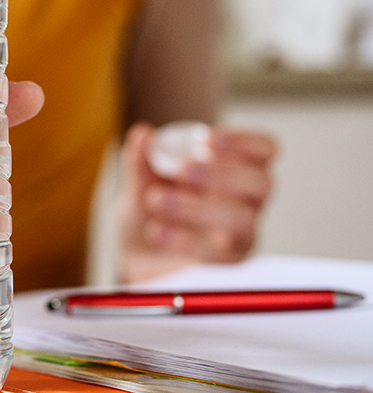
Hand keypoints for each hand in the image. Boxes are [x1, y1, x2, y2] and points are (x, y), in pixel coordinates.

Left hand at [119, 122, 277, 282]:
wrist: (138, 258)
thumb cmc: (152, 213)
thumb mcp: (141, 183)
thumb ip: (142, 160)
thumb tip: (143, 134)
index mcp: (235, 173)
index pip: (263, 151)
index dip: (242, 141)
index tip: (205, 138)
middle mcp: (247, 205)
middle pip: (261, 183)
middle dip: (220, 173)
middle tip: (181, 168)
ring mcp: (240, 238)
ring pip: (241, 220)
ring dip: (196, 206)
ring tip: (155, 199)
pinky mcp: (225, 268)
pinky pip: (218, 254)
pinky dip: (184, 239)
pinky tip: (156, 230)